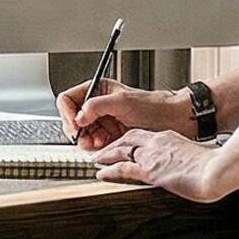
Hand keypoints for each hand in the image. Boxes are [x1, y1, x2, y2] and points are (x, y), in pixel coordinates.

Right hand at [57, 80, 187, 150]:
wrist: (171, 121)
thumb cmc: (153, 106)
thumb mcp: (122, 101)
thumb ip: (96, 106)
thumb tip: (78, 116)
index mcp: (97, 90)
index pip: (67, 99)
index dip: (68, 113)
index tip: (76, 124)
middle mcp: (96, 106)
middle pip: (70, 120)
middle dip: (78, 130)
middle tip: (86, 136)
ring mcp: (101, 123)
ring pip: (80, 135)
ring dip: (87, 140)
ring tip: (101, 140)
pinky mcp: (108, 138)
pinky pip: (92, 146)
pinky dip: (96, 147)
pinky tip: (107, 143)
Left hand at [91, 126, 224, 202]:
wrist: (219, 170)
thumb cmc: (216, 168)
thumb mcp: (199, 160)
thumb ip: (189, 163)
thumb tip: (192, 173)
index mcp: (171, 139)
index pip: (145, 136)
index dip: (131, 140)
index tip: (124, 144)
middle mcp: (159, 143)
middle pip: (129, 138)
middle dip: (114, 143)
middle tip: (103, 150)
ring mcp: (153, 155)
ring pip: (121, 150)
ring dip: (106, 154)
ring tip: (96, 159)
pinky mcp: (150, 170)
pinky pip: (122, 168)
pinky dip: (108, 170)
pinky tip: (100, 173)